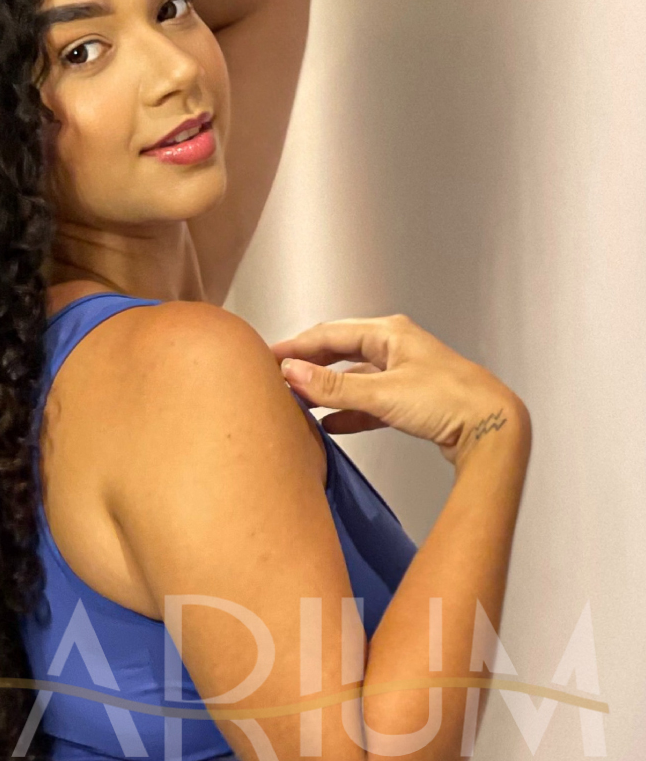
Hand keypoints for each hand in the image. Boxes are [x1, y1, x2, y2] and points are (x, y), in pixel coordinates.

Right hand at [270, 313, 528, 469]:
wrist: (492, 427)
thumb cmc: (449, 401)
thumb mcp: (383, 394)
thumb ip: (334, 388)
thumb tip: (292, 372)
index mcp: (389, 334)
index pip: (330, 333)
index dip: (296, 346)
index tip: (267, 357)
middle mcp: (396, 348)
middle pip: (340, 352)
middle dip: (309, 365)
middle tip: (276, 378)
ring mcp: (403, 374)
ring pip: (353, 379)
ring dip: (326, 392)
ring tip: (298, 404)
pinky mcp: (410, 400)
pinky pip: (368, 402)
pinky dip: (348, 413)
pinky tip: (330, 426)